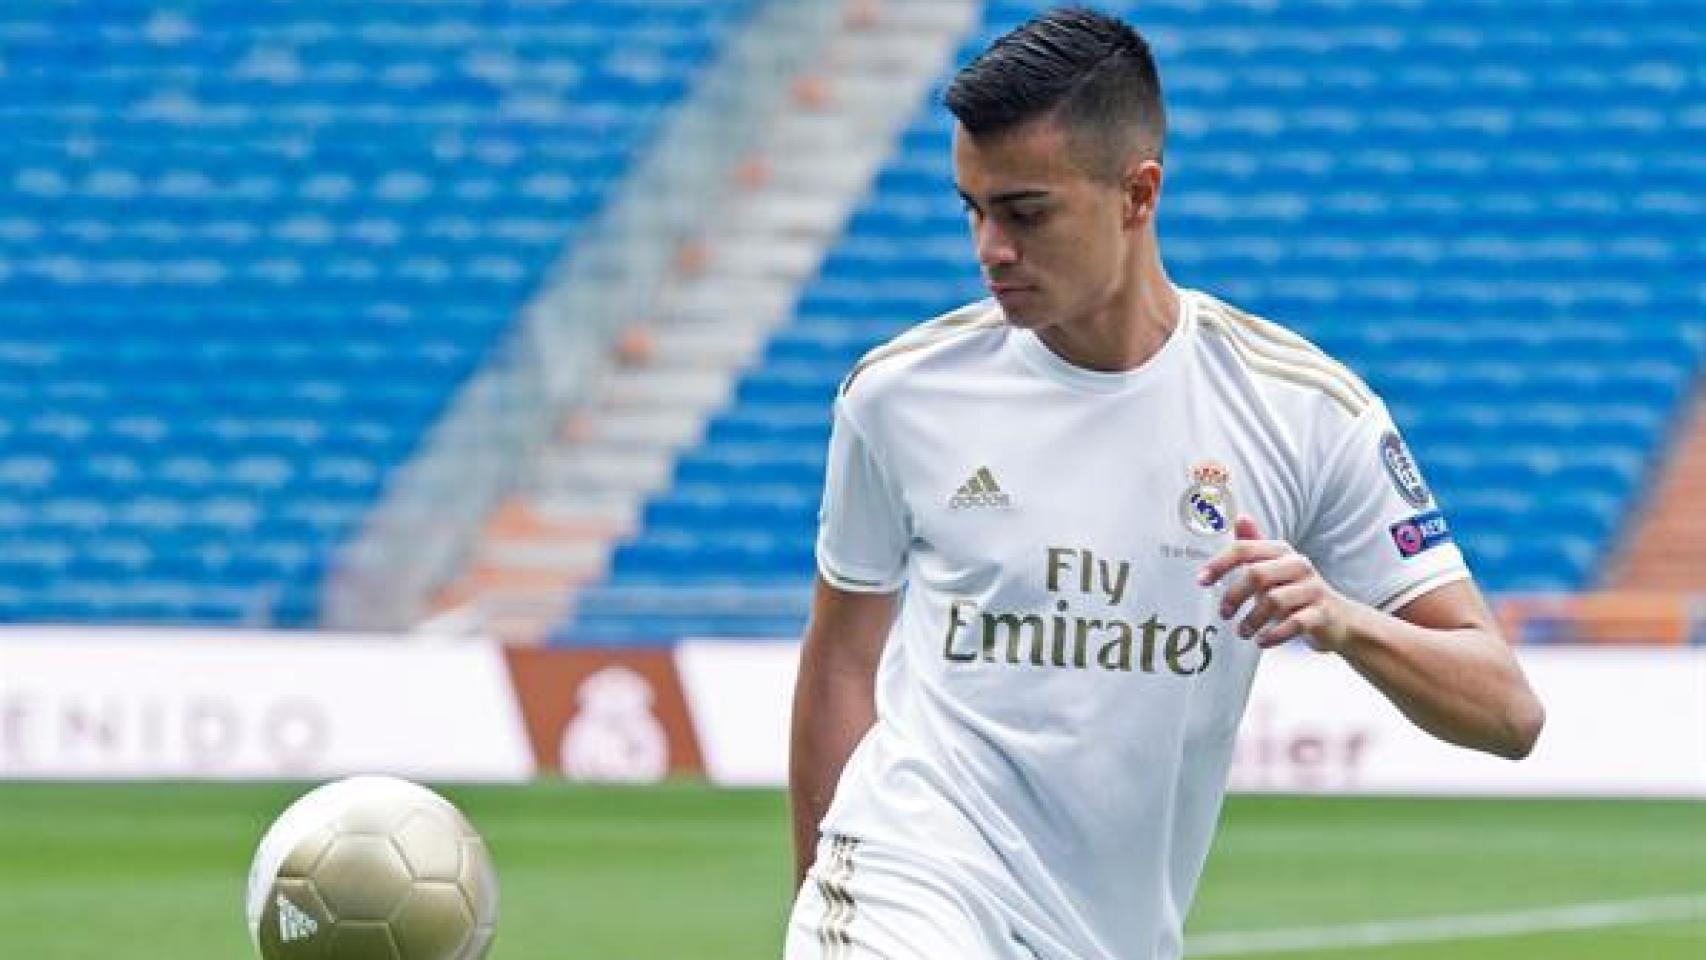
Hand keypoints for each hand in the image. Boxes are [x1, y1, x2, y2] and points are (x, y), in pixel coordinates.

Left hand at [1197, 515, 1352, 651]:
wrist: (1340, 620)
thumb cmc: (1298, 592)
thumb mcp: (1275, 567)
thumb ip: (1255, 546)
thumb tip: (1240, 517)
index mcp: (1281, 551)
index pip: (1244, 549)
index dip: (1219, 563)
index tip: (1201, 580)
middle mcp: (1298, 565)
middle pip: (1256, 575)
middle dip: (1234, 596)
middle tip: (1224, 613)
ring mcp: (1313, 589)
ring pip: (1274, 601)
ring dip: (1252, 620)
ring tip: (1242, 632)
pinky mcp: (1322, 613)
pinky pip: (1295, 623)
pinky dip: (1274, 635)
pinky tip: (1262, 641)